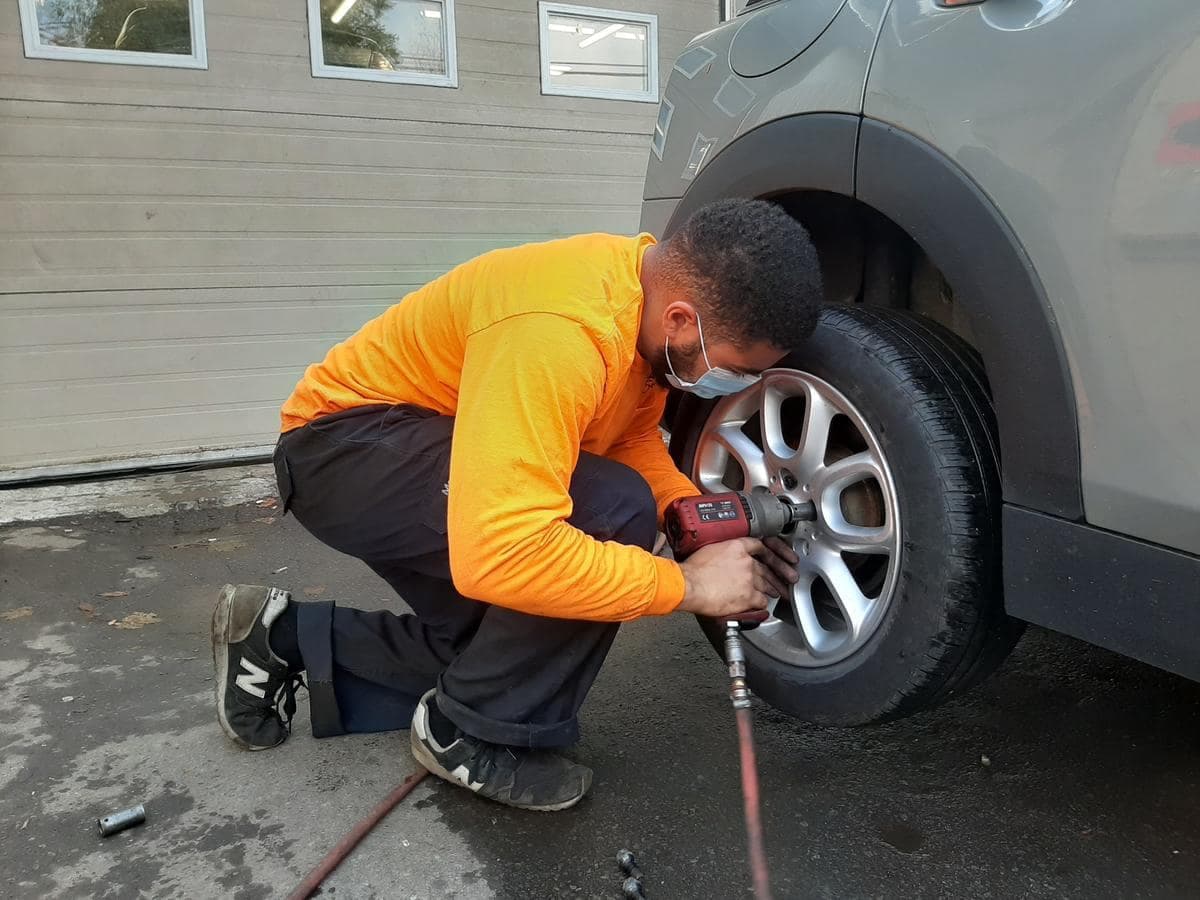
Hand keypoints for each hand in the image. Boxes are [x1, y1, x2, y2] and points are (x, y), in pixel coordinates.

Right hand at [676, 536, 799, 618]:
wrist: (690, 585)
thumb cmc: (691, 570)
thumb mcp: (707, 550)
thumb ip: (721, 552)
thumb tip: (722, 558)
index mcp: (736, 547)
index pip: (760, 546)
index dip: (773, 551)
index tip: (779, 556)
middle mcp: (747, 562)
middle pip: (768, 567)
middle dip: (779, 573)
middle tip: (788, 577)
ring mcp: (750, 579)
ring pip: (768, 584)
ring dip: (775, 589)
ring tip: (780, 593)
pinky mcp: (748, 596)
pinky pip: (762, 601)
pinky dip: (763, 604)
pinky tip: (763, 605)